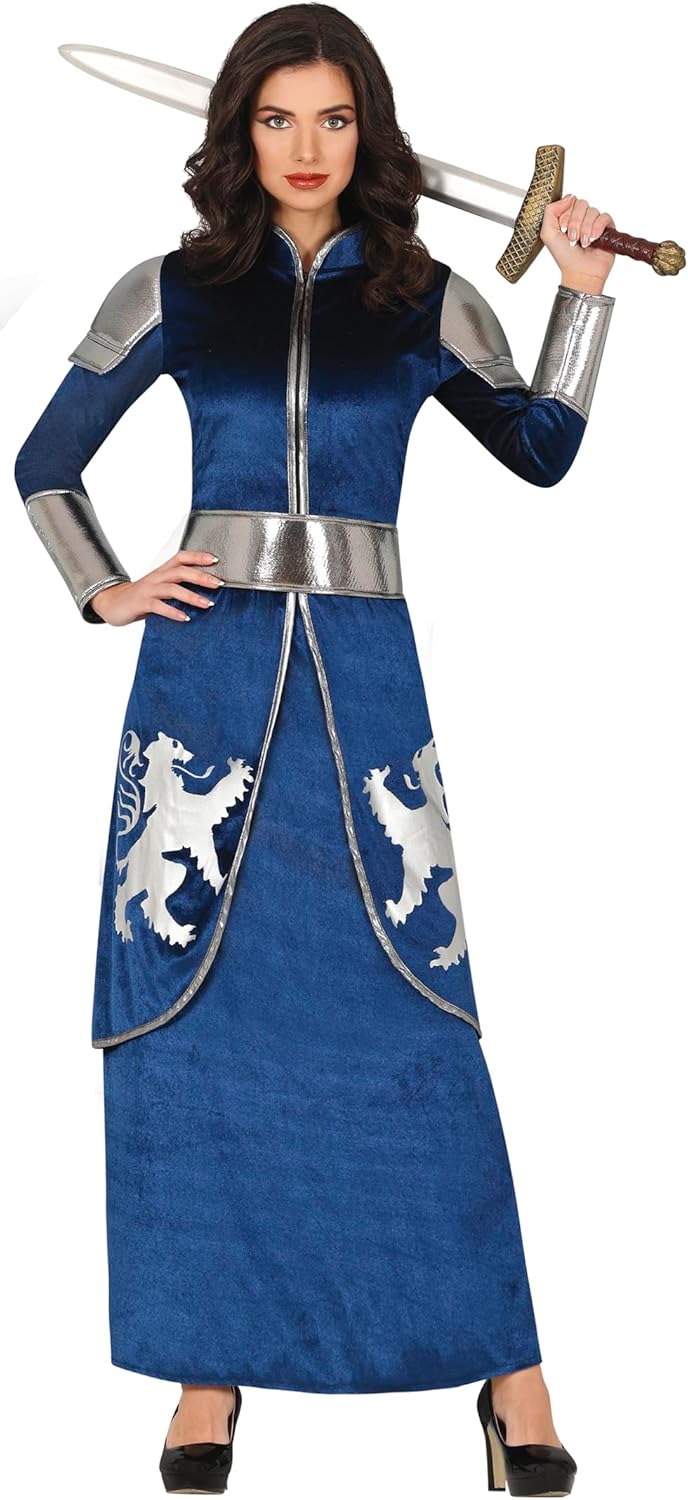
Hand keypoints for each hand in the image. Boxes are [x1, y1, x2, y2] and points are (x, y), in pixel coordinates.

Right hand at [90, 549, 222, 624]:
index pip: (181, 557)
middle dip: (201, 576)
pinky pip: (158, 606)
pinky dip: (173, 612)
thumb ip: (178, 588)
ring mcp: (148, 590)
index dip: (198, 556)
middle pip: (180, 571)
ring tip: (207, 604)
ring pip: (172, 588)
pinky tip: (185, 618)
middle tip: (218, 584)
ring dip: (191, 596)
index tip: (215, 560)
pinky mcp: (141, 603)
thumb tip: (205, 595)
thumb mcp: (160, 588)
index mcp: (162, 571)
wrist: (112, 603)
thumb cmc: (141, 597)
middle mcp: (156, 577)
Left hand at [540, 193, 615, 289]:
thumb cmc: (565, 257)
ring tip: (583, 242)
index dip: (566, 215)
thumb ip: (550, 211)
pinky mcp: (607, 228)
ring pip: (592, 211)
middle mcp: (581, 218)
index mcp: (567, 217)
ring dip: (586, 229)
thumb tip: (568, 197)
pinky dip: (598, 228)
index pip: (569, 201)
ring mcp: (594, 222)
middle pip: (581, 204)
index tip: (563, 229)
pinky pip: (604, 217)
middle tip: (573, 238)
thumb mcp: (547, 233)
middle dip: (575, 222)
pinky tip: (593, 239)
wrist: (580, 272)